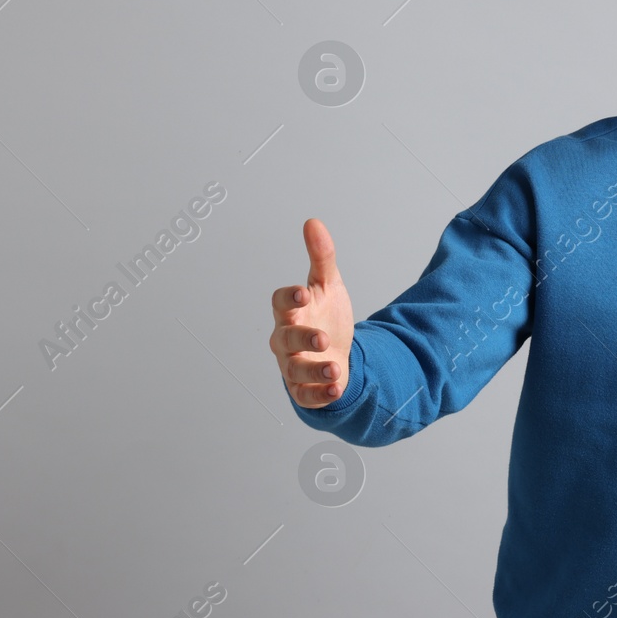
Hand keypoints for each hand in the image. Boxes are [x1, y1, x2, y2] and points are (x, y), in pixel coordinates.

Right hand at [271, 218, 353, 408]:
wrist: (336, 353)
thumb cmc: (325, 317)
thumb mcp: (328, 286)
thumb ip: (321, 257)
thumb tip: (313, 222)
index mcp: (290, 312)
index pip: (280, 303)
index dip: (288, 298)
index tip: (302, 293)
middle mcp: (286, 340)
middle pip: (285, 338)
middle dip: (302, 338)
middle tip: (323, 338)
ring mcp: (293, 366)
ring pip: (295, 369)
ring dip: (314, 369)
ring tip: (335, 367)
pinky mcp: (304, 389)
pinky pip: (306, 395)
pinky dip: (320, 394)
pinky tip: (336, 389)